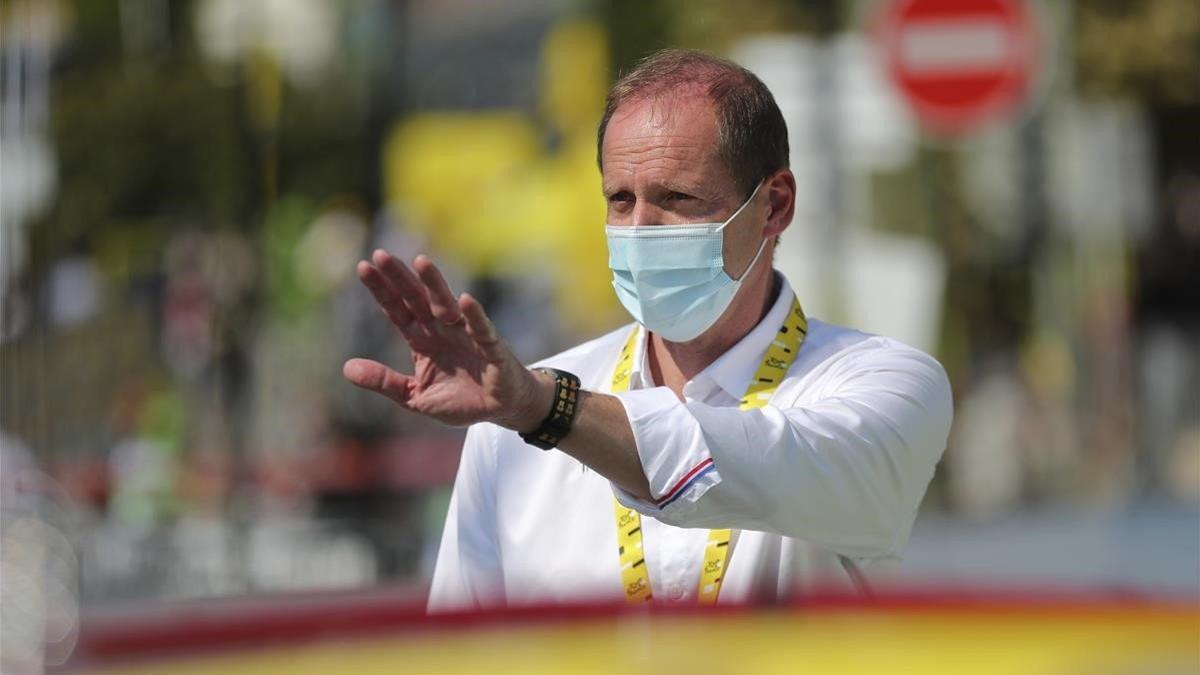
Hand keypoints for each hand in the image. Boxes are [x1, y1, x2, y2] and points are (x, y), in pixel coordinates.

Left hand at [343, 250, 552, 430]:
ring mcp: (467, 335)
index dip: (381, 290)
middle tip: (380, 255)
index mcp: (421, 340)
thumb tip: (346, 368)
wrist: (500, 409)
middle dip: (400, 278)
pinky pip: (482, 329)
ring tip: (420, 262)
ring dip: (434, 284)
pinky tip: (466, 300)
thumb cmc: (459, 399)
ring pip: (447, 305)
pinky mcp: (491, 348)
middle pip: (417, 299)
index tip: (363, 267)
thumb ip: (385, 382)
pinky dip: (475, 316)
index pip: (397, 309)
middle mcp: (442, 330)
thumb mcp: (414, 397)